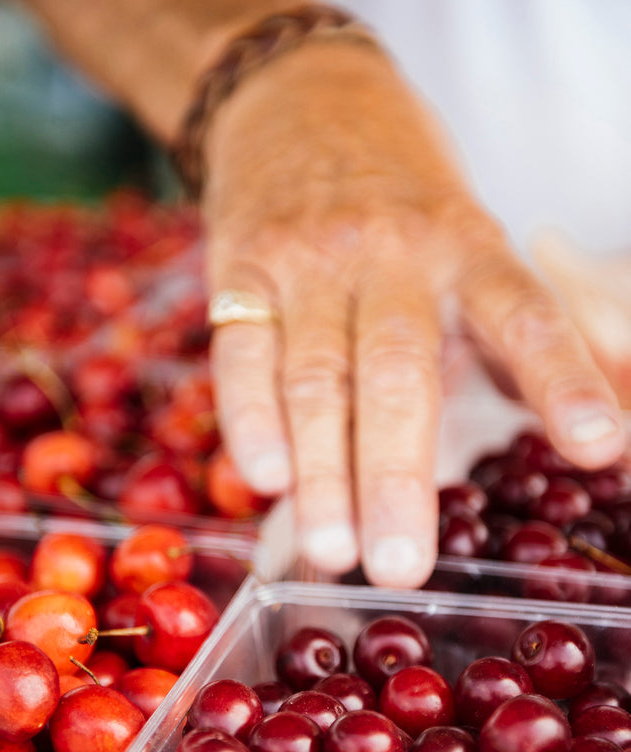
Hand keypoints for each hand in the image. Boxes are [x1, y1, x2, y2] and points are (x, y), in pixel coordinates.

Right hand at [203, 37, 625, 586]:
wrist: (302, 102)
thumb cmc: (404, 202)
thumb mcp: (470, 244)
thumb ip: (510, 336)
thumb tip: (595, 433)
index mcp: (467, 247)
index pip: (521, 315)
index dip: (561, 381)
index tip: (600, 449)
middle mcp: (390, 253)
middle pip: (396, 371)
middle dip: (396, 475)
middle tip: (400, 565)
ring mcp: (308, 260)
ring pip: (315, 377)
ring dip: (322, 473)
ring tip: (333, 551)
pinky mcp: (240, 268)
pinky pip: (240, 355)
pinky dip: (250, 420)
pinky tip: (263, 480)